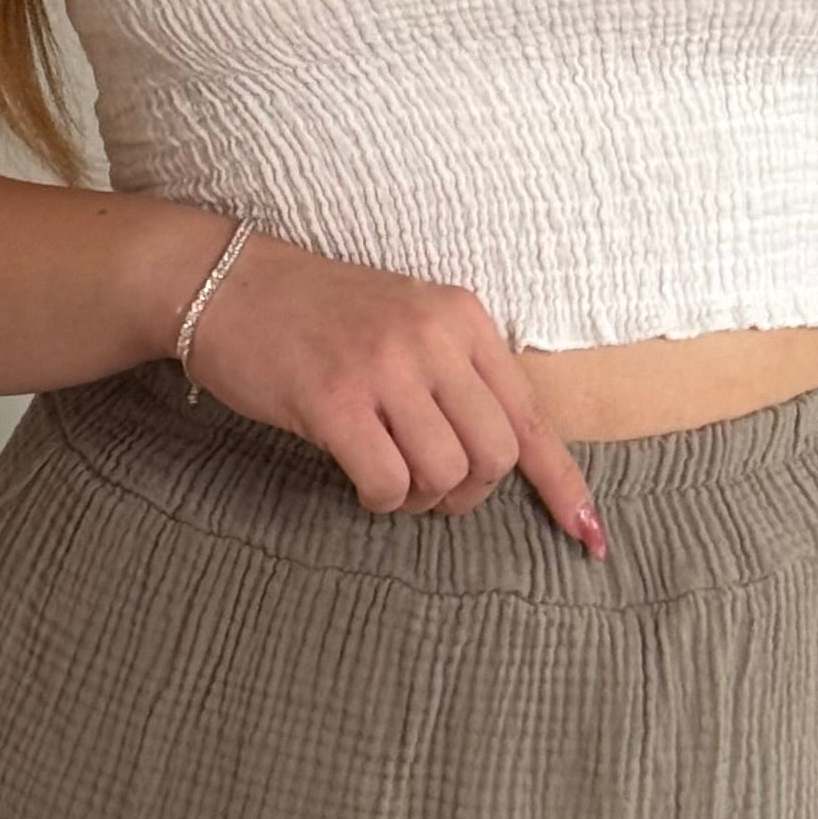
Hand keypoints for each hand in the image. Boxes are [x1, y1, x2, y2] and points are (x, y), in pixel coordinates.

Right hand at [183, 231, 607, 556]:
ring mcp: (383, 366)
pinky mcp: (334, 400)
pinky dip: (380, 499)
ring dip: (422, 498)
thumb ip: (457, 373)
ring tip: (389, 479)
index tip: (590, 535)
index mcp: (461, 316)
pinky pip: (389, 483)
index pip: (530, 412)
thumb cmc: (318, 314)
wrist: (228, 282)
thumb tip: (503, 456)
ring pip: (447, 474)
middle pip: (495, 455)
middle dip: (470, 494)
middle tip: (433, 492)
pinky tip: (358, 480)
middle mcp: (432, 336)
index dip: (562, 482)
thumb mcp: (407, 321)